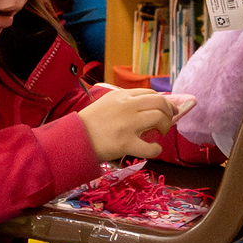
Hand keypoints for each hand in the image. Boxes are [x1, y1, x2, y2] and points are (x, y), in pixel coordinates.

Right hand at [78, 87, 192, 160]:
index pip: (151, 93)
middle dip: (169, 112)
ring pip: (159, 119)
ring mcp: (127, 125)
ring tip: (160, 133)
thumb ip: (125, 102)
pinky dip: (156, 149)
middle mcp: (127, 107)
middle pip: (160, 102)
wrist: (74, 139)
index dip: (163, 101)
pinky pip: (150, 147)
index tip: (166, 109)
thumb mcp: (106, 103)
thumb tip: (149, 107)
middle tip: (167, 122)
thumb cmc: (89, 122)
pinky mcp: (126, 143)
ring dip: (165, 126)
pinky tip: (153, 149)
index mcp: (121, 96)